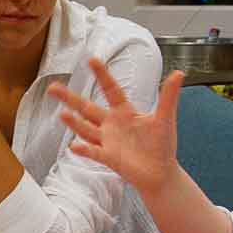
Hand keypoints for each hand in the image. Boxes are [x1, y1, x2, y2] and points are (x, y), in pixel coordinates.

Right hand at [50, 61, 182, 197]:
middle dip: (70, 98)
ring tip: (61, 114)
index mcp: (124, 112)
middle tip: (52, 87)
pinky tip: (74, 146)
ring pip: (86, 129)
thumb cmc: (162, 145)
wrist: (161, 172)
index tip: (92, 60)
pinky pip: (94, 152)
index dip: (102, 75)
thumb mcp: (165, 118)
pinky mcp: (109, 157)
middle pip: (86, 108)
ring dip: (74, 123)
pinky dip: (84, 150)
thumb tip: (179, 73)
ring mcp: (108, 141)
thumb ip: (168, 96)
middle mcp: (111, 124)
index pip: (110, 90)